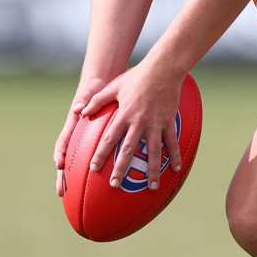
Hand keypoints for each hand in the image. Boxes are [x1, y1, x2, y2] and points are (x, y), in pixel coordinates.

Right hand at [54, 76, 106, 195]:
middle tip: (60, 191)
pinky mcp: (92, 141)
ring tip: (75, 197)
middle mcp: (75, 135)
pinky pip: (91, 157)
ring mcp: (83, 140)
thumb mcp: (89, 92)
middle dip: (62, 175)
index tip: (59, 165)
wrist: (98, 84)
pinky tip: (100, 185)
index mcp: (72, 124)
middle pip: (66, 158)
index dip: (60, 153)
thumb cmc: (92, 89)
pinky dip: (92, 170)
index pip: (64, 141)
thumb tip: (78, 108)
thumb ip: (83, 101)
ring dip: (75, 178)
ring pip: (77, 162)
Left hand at [83, 61, 182, 191]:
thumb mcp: (114, 86)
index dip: (101, 154)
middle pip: (128, 150)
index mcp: (124, 114)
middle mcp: (139, 122)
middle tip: (115, 185)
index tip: (94, 168)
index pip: (109, 138)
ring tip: (152, 187)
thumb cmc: (137, 76)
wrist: (162, 68)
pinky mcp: (169, 121)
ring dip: (152, 171)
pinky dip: (174, 156)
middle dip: (121, 169)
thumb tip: (80, 111)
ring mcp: (155, 123)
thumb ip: (97, 100)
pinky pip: (172, 142)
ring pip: (153, 152)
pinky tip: (176, 169)